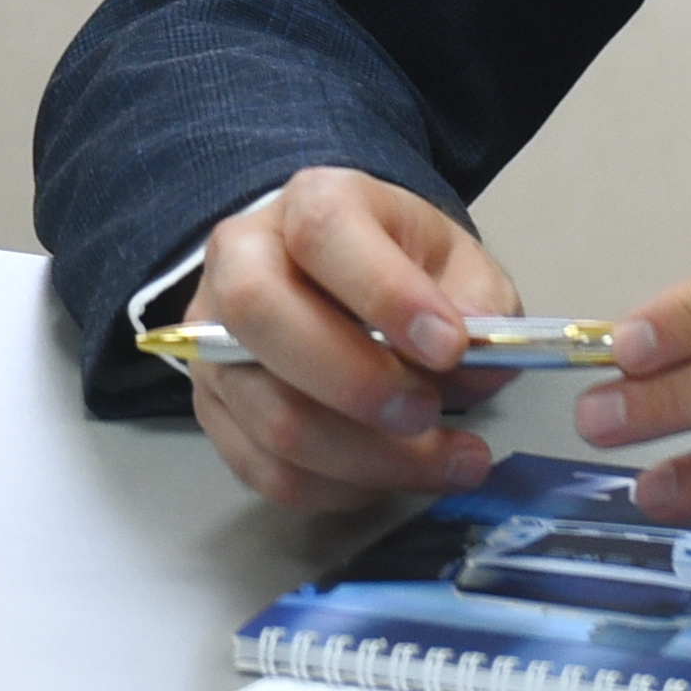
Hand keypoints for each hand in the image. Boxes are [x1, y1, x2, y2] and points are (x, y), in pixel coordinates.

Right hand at [176, 168, 530, 514]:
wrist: (345, 290)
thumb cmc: (402, 272)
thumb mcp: (457, 264)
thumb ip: (477, 301)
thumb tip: (471, 353)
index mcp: (310, 202)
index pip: (325, 233)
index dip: (386, 293)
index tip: (449, 345)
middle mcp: (241, 261)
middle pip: (263, 317)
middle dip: (357, 383)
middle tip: (430, 412)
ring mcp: (214, 342)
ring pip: (272, 416)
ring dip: (369, 457)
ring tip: (445, 460)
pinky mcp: (213, 411)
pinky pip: (270, 471)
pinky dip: (342, 488)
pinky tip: (392, 474)